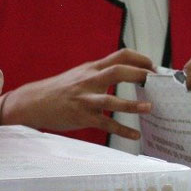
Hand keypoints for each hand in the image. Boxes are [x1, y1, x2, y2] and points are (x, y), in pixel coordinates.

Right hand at [2, 49, 154, 137]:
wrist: (33, 102)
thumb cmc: (59, 90)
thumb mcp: (80, 74)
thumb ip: (100, 73)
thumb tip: (125, 72)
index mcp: (91, 68)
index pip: (120, 55)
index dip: (140, 59)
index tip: (154, 67)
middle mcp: (89, 80)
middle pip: (118, 71)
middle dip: (140, 75)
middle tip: (157, 83)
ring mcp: (85, 99)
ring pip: (111, 100)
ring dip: (132, 104)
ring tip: (150, 108)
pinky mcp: (81, 117)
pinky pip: (105, 124)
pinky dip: (122, 130)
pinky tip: (135, 135)